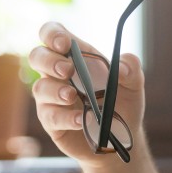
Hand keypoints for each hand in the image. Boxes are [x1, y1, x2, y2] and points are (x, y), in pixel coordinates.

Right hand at [28, 22, 145, 167]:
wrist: (120, 139)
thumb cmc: (122, 104)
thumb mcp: (134, 84)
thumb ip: (132, 69)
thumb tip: (121, 67)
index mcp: (76, 56)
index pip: (53, 34)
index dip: (53, 34)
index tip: (65, 44)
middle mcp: (58, 75)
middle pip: (37, 56)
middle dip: (49, 60)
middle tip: (67, 69)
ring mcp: (52, 99)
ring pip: (40, 87)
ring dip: (55, 90)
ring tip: (71, 95)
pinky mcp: (52, 122)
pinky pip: (50, 116)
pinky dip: (65, 117)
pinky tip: (81, 119)